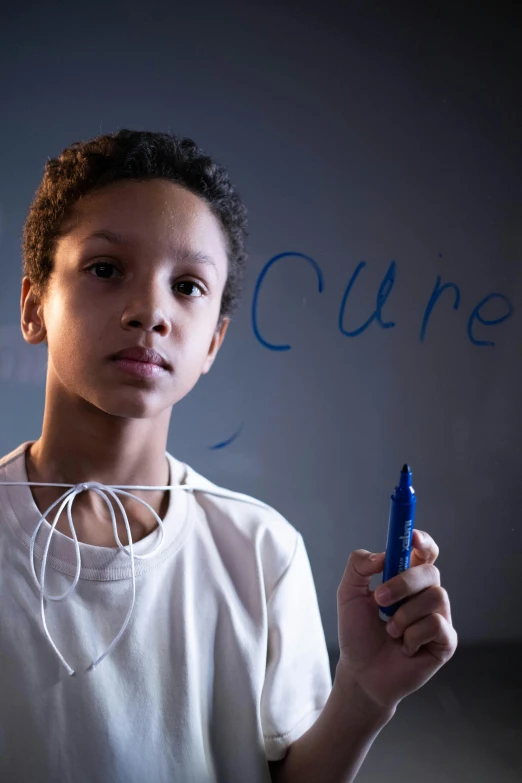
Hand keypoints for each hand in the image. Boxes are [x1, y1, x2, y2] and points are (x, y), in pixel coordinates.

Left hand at [335, 530, 456, 710]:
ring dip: (403, 615)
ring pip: (435, 596)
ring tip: (389, 631)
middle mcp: (426, 594)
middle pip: (430, 570)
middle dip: (404, 582)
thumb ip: (359, 566)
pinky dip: (412, 636)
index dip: (423, 541)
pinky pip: (437, 625)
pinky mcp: (446, 641)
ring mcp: (439, 617)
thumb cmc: (357, 633)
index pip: (424, 552)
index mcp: (407, 579)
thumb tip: (382, 555)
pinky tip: (404, 647)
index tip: (412, 536)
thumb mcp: (348, 594)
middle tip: (379, 599)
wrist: (361, 673)